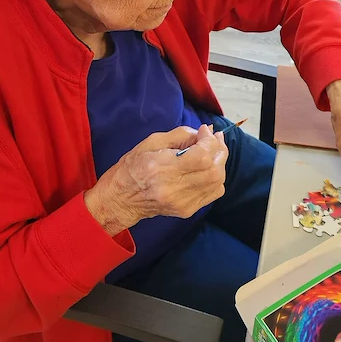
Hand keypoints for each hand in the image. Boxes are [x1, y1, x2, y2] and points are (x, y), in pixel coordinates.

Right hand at [84, 124, 227, 235]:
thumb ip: (181, 134)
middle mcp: (174, 189)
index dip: (209, 141)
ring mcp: (182, 203)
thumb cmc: (132, 167)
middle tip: (213, 138)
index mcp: (162, 170)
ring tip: (212, 151)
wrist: (120, 199)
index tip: (204, 131)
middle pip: (213, 170)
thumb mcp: (152, 142)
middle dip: (219, 150)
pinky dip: (216, 177)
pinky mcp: (187, 210)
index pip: (201, 157)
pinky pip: (214, 193)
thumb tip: (204, 131)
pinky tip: (207, 167)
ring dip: (220, 163)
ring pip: (217, 182)